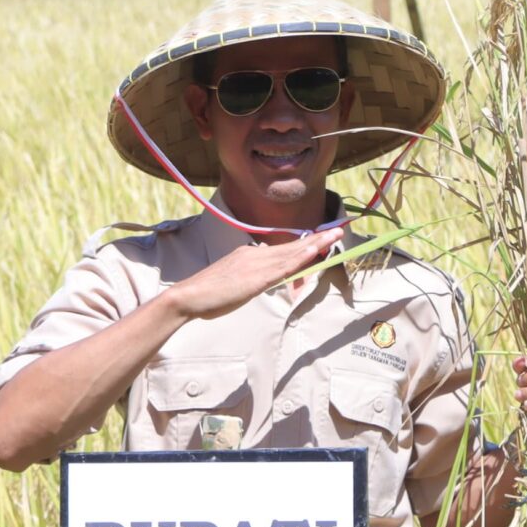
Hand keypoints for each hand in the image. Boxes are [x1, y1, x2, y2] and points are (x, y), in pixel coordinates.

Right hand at [166, 228, 343, 322]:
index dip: (303, 246)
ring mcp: (256, 263)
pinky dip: (302, 257)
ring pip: (292, 252)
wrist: (189, 297)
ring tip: (335, 235)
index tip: (319, 240)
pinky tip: (316, 252)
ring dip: (316, 244)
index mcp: (248, 255)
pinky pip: (285, 265)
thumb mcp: (235, 285)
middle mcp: (254, 254)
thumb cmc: (208, 295)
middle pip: (291, 247)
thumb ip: (252, 279)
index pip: (282, 251)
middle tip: (337, 229)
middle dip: (316, 239)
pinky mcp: (257, 276)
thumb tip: (267, 277)